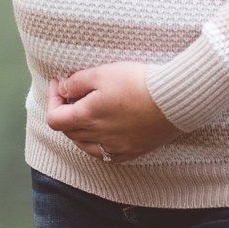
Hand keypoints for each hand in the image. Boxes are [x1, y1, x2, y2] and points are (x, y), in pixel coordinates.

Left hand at [46, 61, 183, 160]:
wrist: (175, 99)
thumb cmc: (139, 82)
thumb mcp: (103, 73)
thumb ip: (77, 82)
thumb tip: (63, 89)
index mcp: (88, 118)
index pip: (55, 119)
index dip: (53, 99)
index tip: (60, 84)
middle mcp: (98, 138)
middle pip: (69, 132)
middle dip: (66, 112)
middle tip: (74, 93)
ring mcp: (115, 148)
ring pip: (85, 146)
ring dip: (80, 130)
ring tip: (88, 112)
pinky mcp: (131, 152)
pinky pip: (106, 154)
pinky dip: (98, 144)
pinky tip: (105, 130)